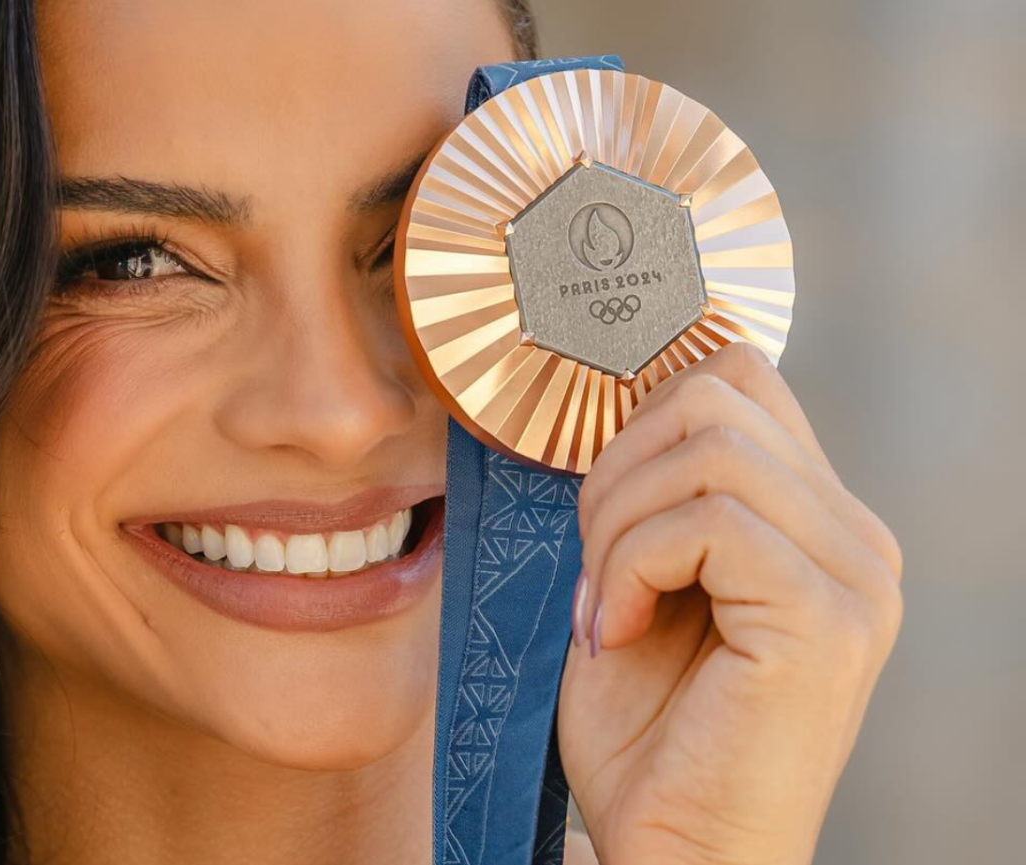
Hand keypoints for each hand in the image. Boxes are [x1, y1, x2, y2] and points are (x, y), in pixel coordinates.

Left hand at [556, 342, 904, 864]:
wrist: (677, 850)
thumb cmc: (647, 732)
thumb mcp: (644, 582)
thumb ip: (656, 493)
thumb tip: (616, 399)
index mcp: (817, 520)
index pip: (738, 377)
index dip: (639, 416)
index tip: (598, 509)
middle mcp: (856, 539)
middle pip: (717, 394)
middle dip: (616, 470)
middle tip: (594, 566)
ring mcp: (854, 577)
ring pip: (708, 446)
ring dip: (617, 521)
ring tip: (605, 604)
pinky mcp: (825, 618)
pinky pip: (708, 520)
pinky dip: (631, 565)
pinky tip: (619, 629)